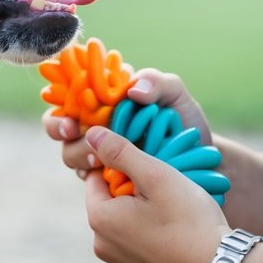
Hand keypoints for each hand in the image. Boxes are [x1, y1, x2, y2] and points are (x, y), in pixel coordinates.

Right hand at [42, 67, 213, 175]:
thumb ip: (156, 82)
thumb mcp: (174, 94)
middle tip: (75, 133)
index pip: (67, 99)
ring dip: (80, 155)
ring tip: (100, 159)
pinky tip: (114, 177)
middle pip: (61, 129)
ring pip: (71, 155)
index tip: (70, 119)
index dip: (61, 107)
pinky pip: (90, 181)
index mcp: (103, 100)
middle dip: (60, 130)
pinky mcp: (108, 179)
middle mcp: (95, 126)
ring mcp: (99, 154)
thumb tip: (133, 90)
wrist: (201, 159)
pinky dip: (97, 178)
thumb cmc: (183, 120)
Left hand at [82, 125, 229, 262]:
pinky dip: (149, 236)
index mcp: (99, 219)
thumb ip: (120, 151)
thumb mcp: (156, 175)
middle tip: (165, 188)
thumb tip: (91, 134)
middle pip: (109, 202)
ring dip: (141, 213)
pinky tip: (175, 233)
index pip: (96, 178)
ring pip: (123, 224)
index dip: (122, 167)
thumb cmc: (189, 218)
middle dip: (131, 190)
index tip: (149, 169)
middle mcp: (102, 246)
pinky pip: (136, 246)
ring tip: (173, 211)